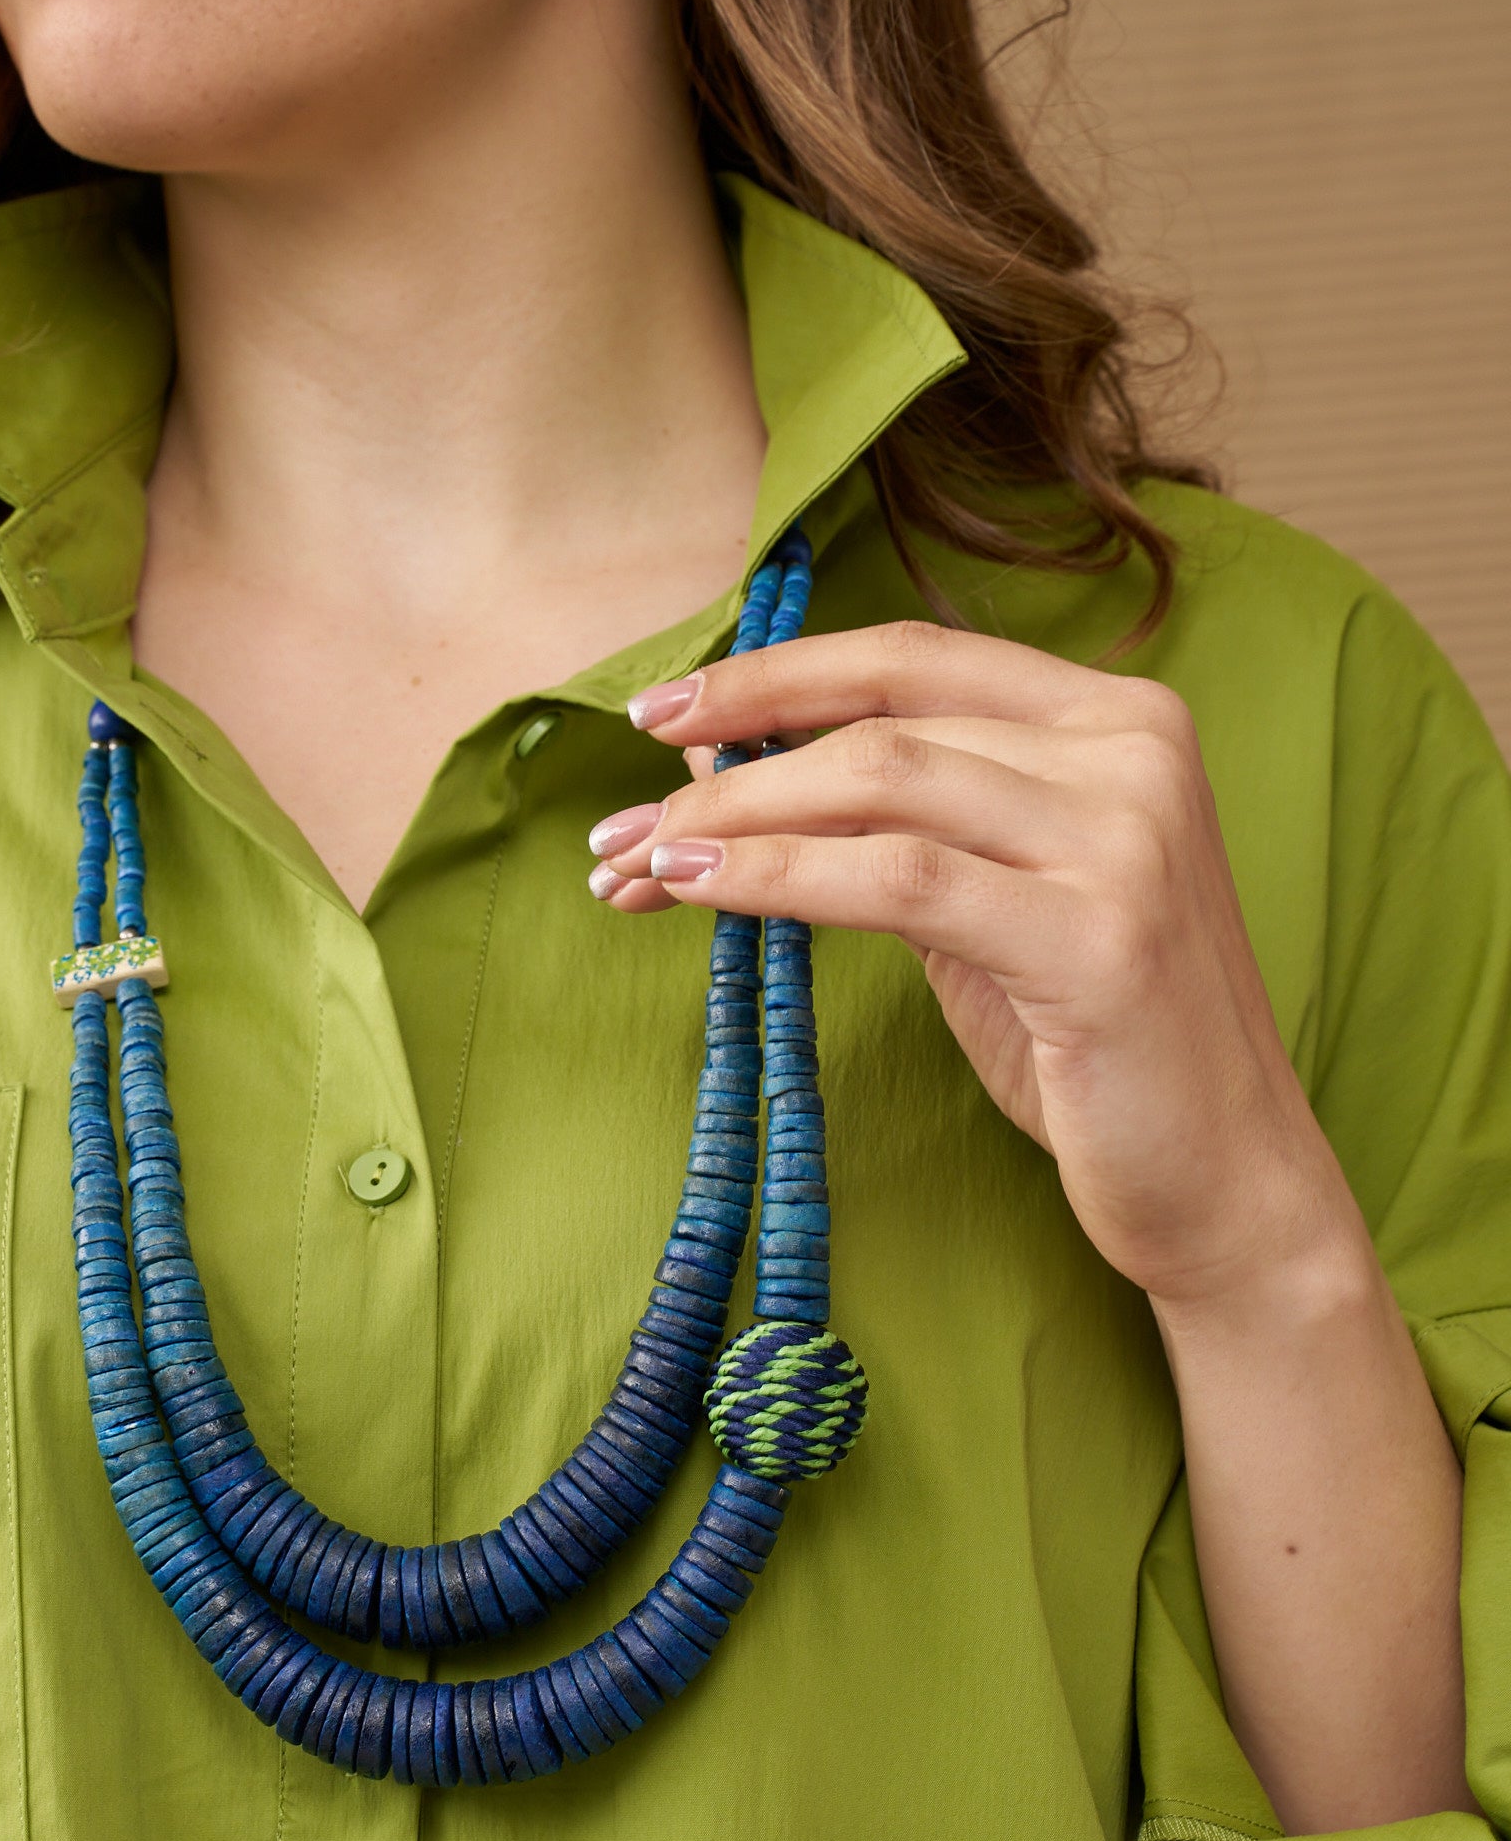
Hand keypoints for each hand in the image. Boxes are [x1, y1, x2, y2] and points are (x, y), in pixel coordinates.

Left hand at [589, 622, 1362, 1316]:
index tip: (660, 713)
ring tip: (634, 868)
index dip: (776, 674)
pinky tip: (696, 894)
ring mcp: (1124, 838)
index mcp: (1119, 720)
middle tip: (615, 825)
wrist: (1224, 1180)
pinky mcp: (1097, 936)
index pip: (914, 660)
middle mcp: (1133, 752)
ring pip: (878, 787)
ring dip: (731, 824)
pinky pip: (896, 881)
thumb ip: (897, 827)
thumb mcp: (991, 908)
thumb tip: (733, 769)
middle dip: (726, 765)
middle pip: (882, 722)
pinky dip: (776, 879)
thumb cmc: (1097, 1051)